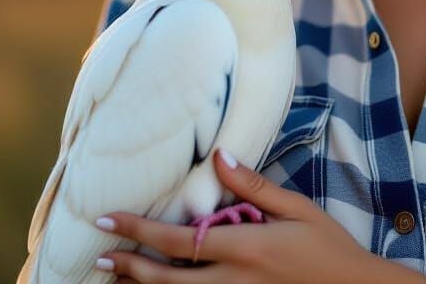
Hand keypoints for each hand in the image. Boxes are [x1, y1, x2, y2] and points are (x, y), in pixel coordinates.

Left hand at [94, 147, 387, 282]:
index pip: (179, 241)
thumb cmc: (328, 246)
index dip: (138, 230)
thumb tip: (220, 155)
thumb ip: (255, 185)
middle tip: (97, 253)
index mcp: (246, 248)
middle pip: (166, 279)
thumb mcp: (297, 209)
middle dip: (128, 266)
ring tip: (114, 274)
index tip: (107, 218)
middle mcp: (233, 281)